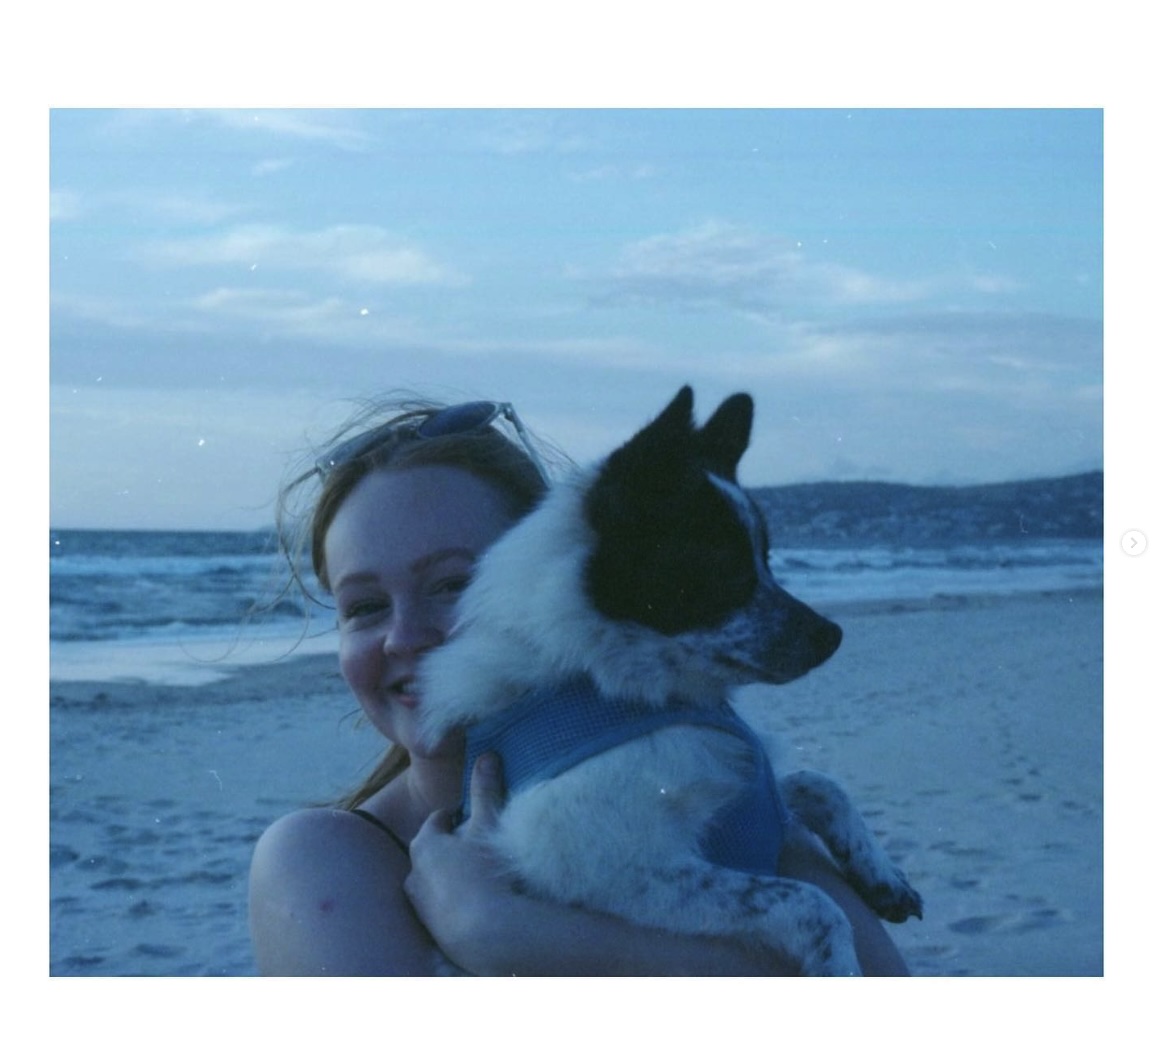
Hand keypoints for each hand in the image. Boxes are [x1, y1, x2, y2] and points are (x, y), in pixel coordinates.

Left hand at [404, 753, 516, 971]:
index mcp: (424, 843)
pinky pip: (441, 905)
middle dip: (453, 846)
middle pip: (433, 851)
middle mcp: (413, 874)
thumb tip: (486, 755)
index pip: (438, 820)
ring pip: (435, 880)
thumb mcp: (488, 824)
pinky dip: (454, 899)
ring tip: (479, 876)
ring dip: (452, 875)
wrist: (484, 934)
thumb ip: (485, 790)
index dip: (457, 815)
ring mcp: (419, 905)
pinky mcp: (430, 930)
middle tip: (478, 845)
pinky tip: (477, 903)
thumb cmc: (485, 871)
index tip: (474, 815)